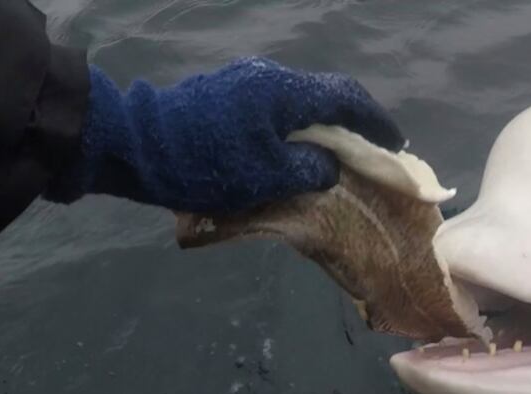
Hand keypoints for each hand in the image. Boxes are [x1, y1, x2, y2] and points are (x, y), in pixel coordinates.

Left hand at [44, 57, 404, 212]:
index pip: (347, 99)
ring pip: (298, 103)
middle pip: (325, 96)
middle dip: (351, 125)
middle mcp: (269, 78)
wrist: (135, 145)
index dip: (376, 123)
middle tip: (368, 153)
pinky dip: (294, 128)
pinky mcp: (226, 94)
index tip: (395, 145)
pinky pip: (275, 108)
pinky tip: (292, 152)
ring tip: (332, 159)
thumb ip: (310, 170)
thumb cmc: (205, 164)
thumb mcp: (267, 178)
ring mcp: (245, 82)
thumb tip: (328, 166)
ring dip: (320, 128)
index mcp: (285, 93)